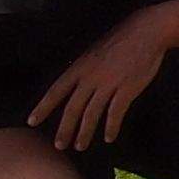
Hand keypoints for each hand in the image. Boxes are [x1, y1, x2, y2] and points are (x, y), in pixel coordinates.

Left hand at [31, 13, 173, 151]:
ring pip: (91, 114)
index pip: (55, 91)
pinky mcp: (127, 89)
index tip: (31, 122)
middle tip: (59, 145)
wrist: (146, 32)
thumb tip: (76, 85)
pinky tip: (108, 138)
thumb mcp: (94, 52)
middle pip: (72, 108)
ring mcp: (109, 84)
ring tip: (80, 146)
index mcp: (80, 67)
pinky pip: (115, 113)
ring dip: (85, 132)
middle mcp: (90, 78)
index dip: (43, 107)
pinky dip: (111, 127)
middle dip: (65, 129)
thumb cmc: (121, 41)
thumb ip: (84, 70)